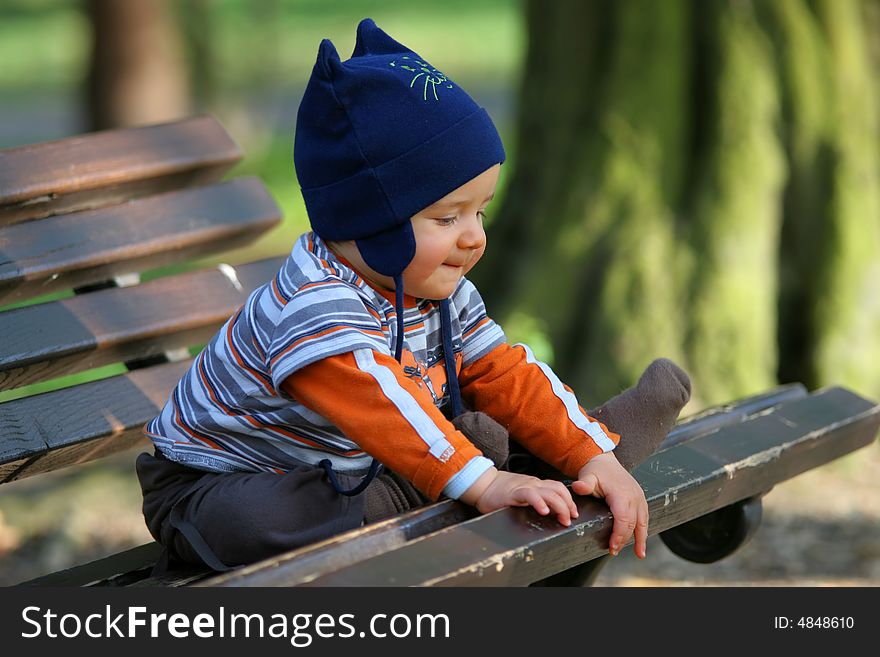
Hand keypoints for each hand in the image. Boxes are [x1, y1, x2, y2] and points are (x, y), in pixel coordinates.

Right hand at [460, 468, 578, 526]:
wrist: (482, 484)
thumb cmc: (499, 492)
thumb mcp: (521, 494)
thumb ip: (533, 500)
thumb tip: (548, 514)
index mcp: (536, 485)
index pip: (558, 489)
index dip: (569, 501)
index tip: (573, 513)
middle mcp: (534, 484)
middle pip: (559, 490)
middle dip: (569, 505)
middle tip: (570, 519)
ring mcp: (525, 486)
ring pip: (550, 493)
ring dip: (560, 507)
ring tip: (562, 519)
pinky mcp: (514, 492)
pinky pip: (531, 495)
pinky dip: (540, 503)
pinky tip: (544, 511)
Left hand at [571, 453, 648, 558]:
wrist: (605, 461)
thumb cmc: (596, 470)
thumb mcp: (588, 476)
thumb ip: (584, 484)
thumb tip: (577, 487)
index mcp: (622, 494)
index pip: (623, 519)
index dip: (619, 535)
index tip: (612, 547)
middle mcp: (634, 496)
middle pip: (632, 523)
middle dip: (624, 539)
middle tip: (614, 551)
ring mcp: (639, 498)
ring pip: (642, 522)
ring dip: (641, 539)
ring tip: (639, 554)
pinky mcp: (640, 499)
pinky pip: (644, 517)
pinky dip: (644, 531)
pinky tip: (642, 543)